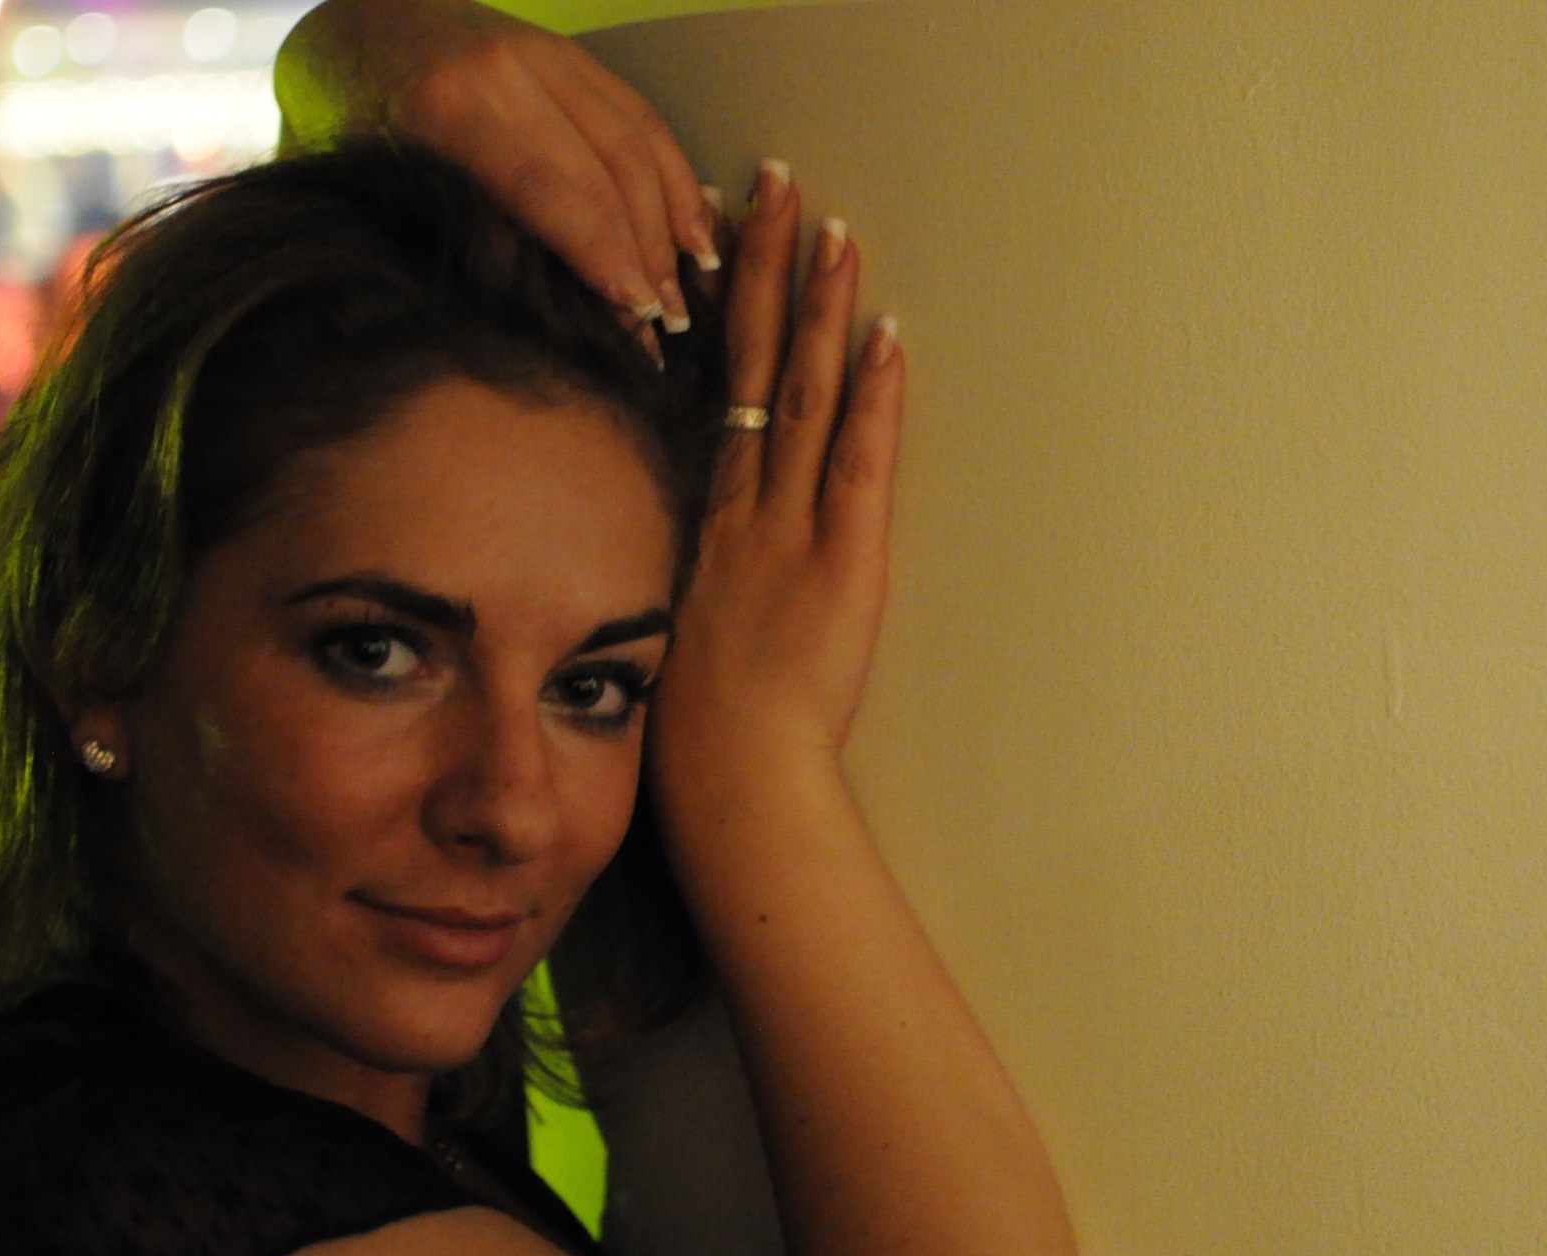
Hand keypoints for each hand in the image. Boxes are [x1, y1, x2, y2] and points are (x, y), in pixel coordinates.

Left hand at [275, 0, 718, 341]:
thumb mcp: (378, 182)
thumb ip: (452, 232)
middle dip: (646, 257)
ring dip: (671, 226)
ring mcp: (550, 57)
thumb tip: (533, 314)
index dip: (604, 258)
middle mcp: (509, 71)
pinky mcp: (575, 57)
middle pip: (607, 176)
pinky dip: (676, 179)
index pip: (556, 193)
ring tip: (686, 294)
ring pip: (636, 148)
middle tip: (666, 328)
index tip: (636, 318)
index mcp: (451, 106)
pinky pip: (643, 119)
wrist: (360, 21)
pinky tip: (695, 232)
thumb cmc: (355, 116)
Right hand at [649, 164, 904, 798]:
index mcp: (694, 514)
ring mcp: (787, 527)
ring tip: (831, 230)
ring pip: (801, 395)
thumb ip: (679, 562)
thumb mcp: (665, 621)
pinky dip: (871, 398)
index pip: (704, 383)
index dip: (711, 307)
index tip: (708, 236)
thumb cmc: (695, 723)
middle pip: (748, 363)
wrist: (728, 777)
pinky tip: (881, 335)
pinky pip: (857, 463)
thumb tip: (681, 532)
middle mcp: (734, 503)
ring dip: (818, 308)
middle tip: (772, 187)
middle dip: (761, 269)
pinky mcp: (842, 561)